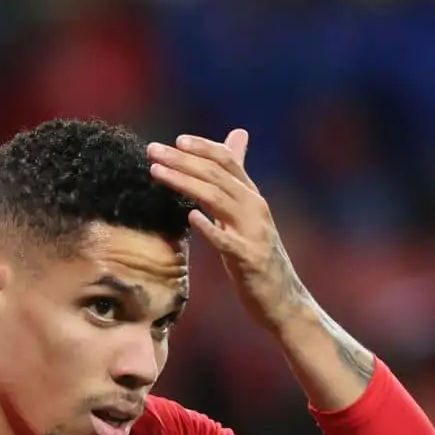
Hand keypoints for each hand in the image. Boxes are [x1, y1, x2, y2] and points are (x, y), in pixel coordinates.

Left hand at [146, 129, 309, 332]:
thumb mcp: (245, 215)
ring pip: (217, 199)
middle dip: (183, 160)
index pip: (227, 161)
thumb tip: (238, 135)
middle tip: (152, 150)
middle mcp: (255, 208)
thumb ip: (235, 180)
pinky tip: (191, 217)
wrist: (282, 299)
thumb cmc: (256, 256)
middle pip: (216, 175)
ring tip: (157, 173)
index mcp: (251, 197)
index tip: (175, 140)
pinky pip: (227, 241)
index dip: (202, 147)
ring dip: (185, 182)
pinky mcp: (249, 259)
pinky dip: (210, 227)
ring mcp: (253, 232)